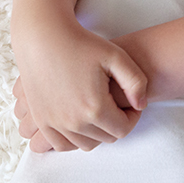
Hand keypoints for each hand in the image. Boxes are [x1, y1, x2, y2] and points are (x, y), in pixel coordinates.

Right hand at [13, 21, 147, 151]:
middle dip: (116, 122)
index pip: (123, 129)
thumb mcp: (117, 56)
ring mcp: (55, 124)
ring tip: (99, 109)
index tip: (130, 103)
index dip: (132, 117)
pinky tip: (80, 118)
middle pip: (106, 138)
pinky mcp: (42, 121)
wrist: (43, 38)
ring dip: (97, 131)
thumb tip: (141, 106)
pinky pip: (62, 144)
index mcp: (95, 108)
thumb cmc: (81, 44)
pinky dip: (74, 137)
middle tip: (115, 103)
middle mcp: (74, 122)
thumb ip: (136, 82)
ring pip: (86, 144)